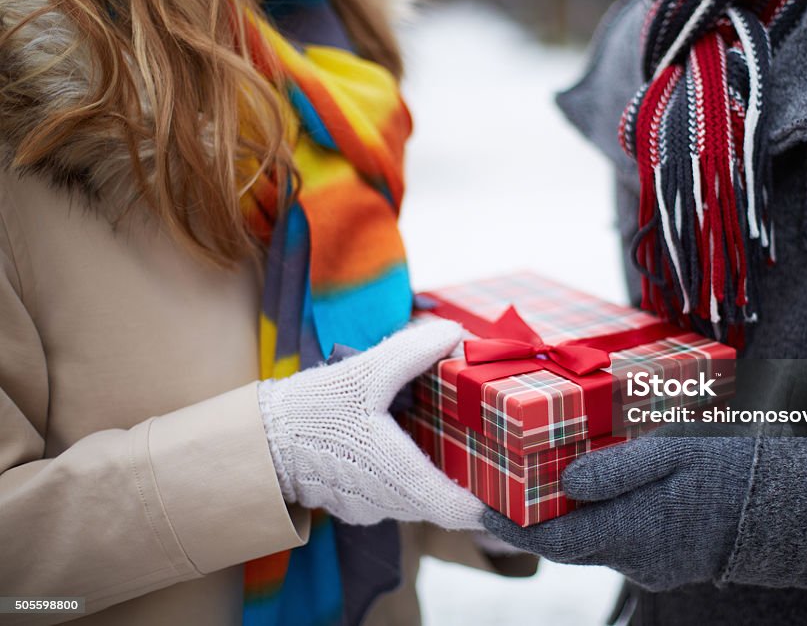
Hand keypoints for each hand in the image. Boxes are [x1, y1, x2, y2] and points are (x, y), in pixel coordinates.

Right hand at [258, 319, 484, 529]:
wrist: (261, 440)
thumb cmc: (312, 411)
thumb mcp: (365, 373)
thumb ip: (411, 351)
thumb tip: (454, 332)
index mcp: (397, 475)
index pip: (458, 509)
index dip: (489, 506)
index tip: (512, 493)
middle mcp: (388, 502)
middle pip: (444, 505)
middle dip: (470, 484)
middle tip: (494, 456)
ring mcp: (371, 509)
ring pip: (420, 501)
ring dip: (439, 479)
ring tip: (462, 447)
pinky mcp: (356, 505)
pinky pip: (396, 497)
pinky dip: (412, 478)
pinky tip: (415, 447)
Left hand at [483, 435, 755, 589]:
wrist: (784, 510)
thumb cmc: (727, 471)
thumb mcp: (672, 453)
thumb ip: (617, 469)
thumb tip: (567, 479)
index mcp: (631, 530)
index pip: (553, 541)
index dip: (512, 526)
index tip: (481, 506)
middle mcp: (635, 558)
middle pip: (568, 544)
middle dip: (536, 518)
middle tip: (510, 485)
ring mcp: (651, 566)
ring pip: (594, 543)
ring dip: (572, 517)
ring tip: (554, 480)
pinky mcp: (665, 564)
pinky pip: (620, 544)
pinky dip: (602, 521)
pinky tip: (604, 493)